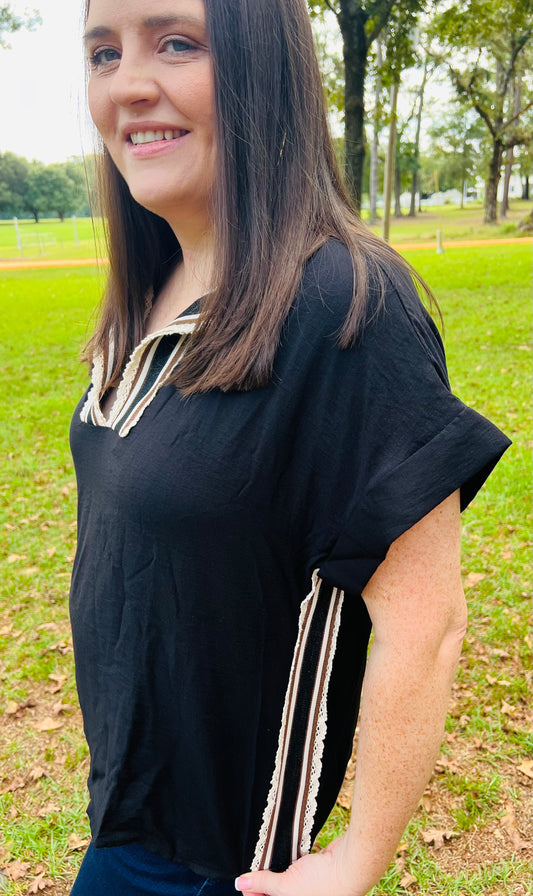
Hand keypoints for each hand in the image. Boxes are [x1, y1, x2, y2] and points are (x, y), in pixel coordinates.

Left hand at [235, 835, 362, 895]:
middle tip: (251, 869)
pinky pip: (293, 867)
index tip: (243, 881)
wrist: (350, 865)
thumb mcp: (286, 886)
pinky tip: (278, 852)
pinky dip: (286, 860)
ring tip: (262, 859)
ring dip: (273, 869)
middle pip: (274, 892)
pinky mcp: (311, 871)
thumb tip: (240, 883)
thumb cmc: (322, 883)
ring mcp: (306, 886)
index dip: (252, 893)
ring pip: (283, 878)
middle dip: (262, 881)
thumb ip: (263, 884)